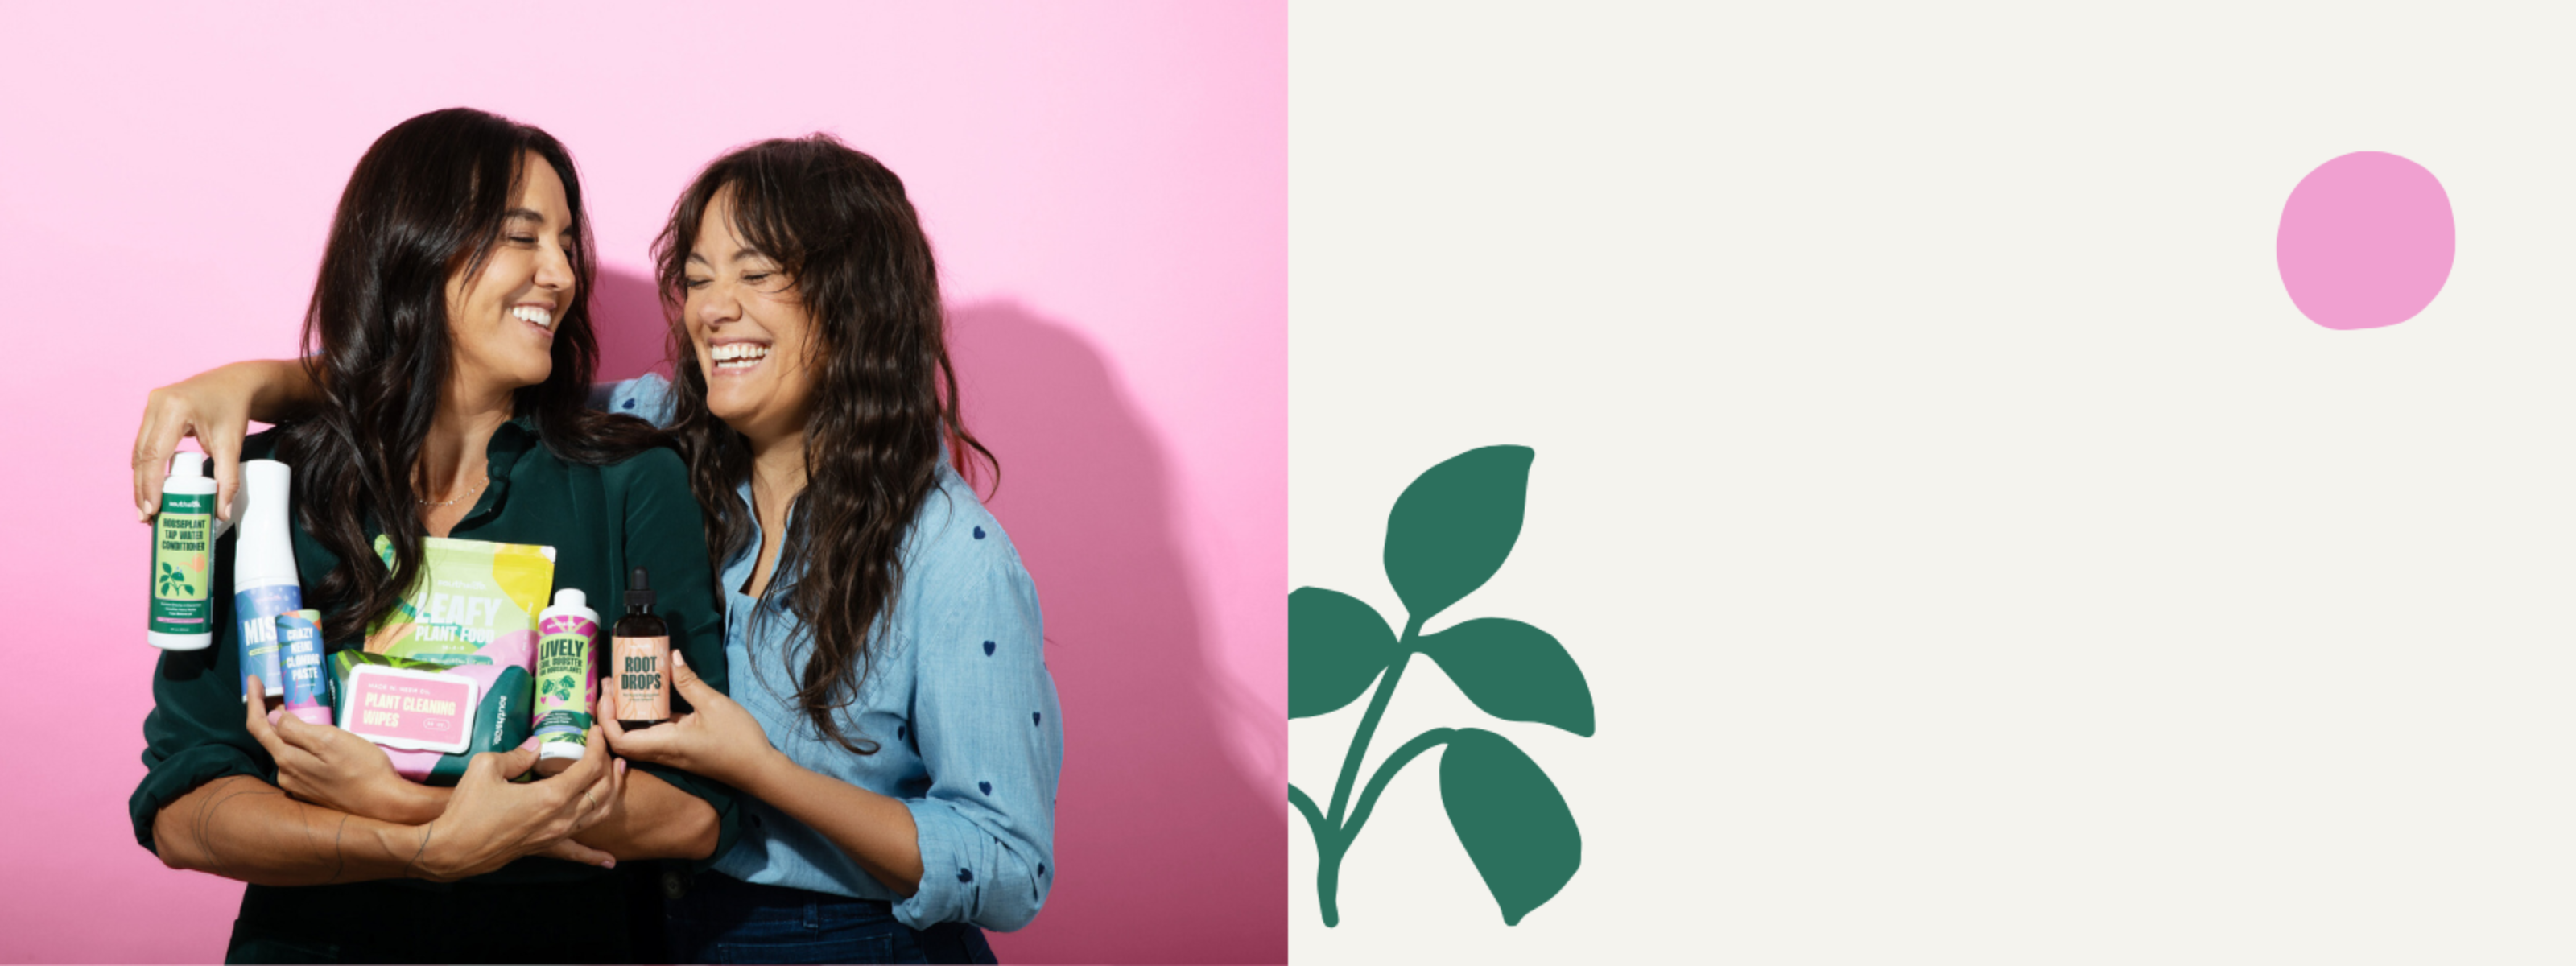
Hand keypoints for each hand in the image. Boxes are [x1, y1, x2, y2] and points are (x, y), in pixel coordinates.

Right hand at [132, 370, 256, 522]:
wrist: (237, 383)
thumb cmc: (234, 410)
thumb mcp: (233, 445)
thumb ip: (228, 479)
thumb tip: (221, 512)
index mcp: (175, 409)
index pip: (155, 455)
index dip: (150, 486)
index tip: (152, 511)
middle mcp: (157, 403)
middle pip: (142, 455)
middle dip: (142, 488)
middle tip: (147, 517)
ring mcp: (151, 404)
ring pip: (140, 450)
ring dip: (141, 479)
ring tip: (148, 508)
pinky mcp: (153, 409)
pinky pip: (145, 443)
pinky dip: (147, 465)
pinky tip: (150, 486)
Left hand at [243, 676, 422, 822]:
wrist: (384, 804)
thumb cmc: (362, 769)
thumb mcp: (330, 740)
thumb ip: (297, 729)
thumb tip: (275, 716)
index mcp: (287, 759)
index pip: (258, 726)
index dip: (254, 701)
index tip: (254, 679)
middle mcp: (286, 775)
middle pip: (273, 738)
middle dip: (276, 715)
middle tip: (290, 693)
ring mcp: (299, 786)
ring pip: (289, 751)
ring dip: (294, 732)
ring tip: (311, 714)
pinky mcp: (313, 793)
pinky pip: (302, 764)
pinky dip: (305, 748)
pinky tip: (321, 742)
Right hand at [407, 726, 624, 881]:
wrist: (450, 849)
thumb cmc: (466, 809)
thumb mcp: (486, 767)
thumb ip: (516, 755)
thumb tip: (535, 747)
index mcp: (551, 797)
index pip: (589, 768)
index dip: (596, 746)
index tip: (594, 732)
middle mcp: (560, 819)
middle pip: (602, 790)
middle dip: (610, 767)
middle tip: (608, 750)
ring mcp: (555, 836)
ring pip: (598, 816)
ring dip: (612, 794)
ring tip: (618, 776)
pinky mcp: (544, 848)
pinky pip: (576, 852)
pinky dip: (594, 855)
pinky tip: (609, 862)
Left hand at [601, 652, 777, 789]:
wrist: (758, 769)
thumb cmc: (738, 740)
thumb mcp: (714, 704)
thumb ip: (689, 682)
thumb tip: (671, 657)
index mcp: (665, 744)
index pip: (619, 740)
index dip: (605, 719)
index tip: (607, 694)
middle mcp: (662, 753)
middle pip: (620, 741)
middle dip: (609, 714)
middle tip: (611, 685)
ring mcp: (670, 753)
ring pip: (634, 739)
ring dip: (624, 716)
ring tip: (624, 688)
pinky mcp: (679, 750)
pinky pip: (651, 737)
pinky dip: (642, 720)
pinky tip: (649, 699)